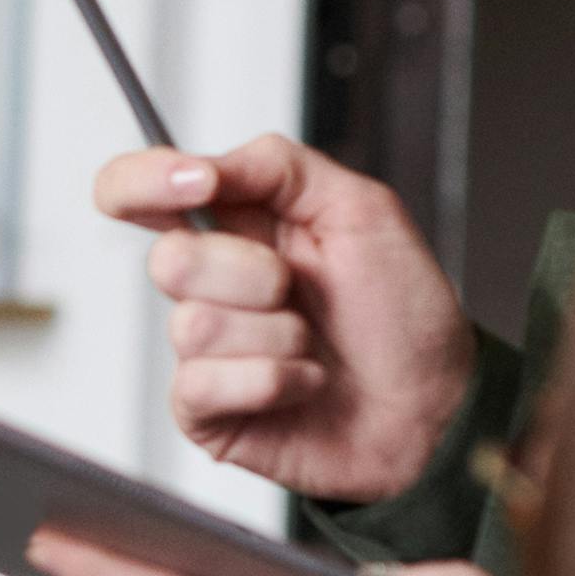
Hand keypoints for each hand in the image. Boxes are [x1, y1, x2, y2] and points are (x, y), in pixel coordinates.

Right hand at [93, 138, 471, 507]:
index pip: (138, 191)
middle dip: (253, 273)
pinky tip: (304, 383)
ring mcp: (203, 350)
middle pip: (168, 258)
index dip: (143, 180)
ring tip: (313, 346)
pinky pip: (205, 383)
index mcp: (237, 227)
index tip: (197, 183)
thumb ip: (277, 166)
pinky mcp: (205, 410)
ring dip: (277, 335)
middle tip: (299, 290)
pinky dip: (273, 380)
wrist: (436, 406)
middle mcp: (211, 285)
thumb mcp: (362, 208)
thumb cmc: (405, 315)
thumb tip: (202, 165)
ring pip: (194, 325)